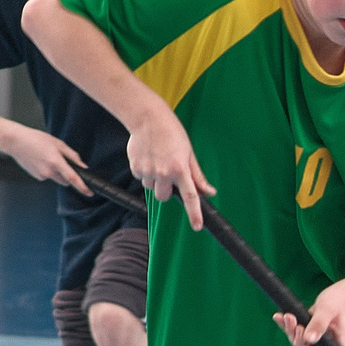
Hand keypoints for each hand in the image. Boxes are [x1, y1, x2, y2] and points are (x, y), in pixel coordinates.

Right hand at [2, 125, 90, 192]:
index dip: (82, 187)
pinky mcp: (36, 177)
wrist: (15, 142)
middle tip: (62, 163)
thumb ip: (72, 155)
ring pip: (56, 179)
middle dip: (68, 176)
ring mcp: (42, 176)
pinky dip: (48, 171)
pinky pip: (47, 176)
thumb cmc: (36, 139)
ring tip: (48, 158)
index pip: (73, 178)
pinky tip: (41, 160)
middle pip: (66, 181)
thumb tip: (83, 166)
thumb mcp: (58, 143)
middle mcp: (49, 171)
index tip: (89, 193)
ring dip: (57, 173)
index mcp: (56, 162)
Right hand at [127, 104, 212, 228]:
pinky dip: (145, 172)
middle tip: (168, 174)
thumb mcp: (189, 153)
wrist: (148, 119)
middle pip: (164, 197)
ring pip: (151, 188)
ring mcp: (148, 171)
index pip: (190, 197)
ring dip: (155, 180)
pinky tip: (148, 157)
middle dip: (167, 190)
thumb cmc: (172, 133)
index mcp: (180, 169)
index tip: (197, 226)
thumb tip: (209, 192)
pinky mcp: (135, 167)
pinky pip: (141, 178)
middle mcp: (163, 173)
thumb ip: (197, 176)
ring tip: (157, 160)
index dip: (194, 214)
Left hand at [278, 275, 344, 345]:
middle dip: (299, 342)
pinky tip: (278, 316)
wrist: (338, 295)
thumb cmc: (338, 302)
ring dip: (290, 331)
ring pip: (299, 344)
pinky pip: (293, 333)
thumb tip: (309, 340)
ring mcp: (316, 342)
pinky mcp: (306, 333)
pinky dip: (285, 325)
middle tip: (298, 326)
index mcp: (337, 345)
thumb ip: (319, 324)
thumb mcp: (328, 310)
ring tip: (288, 316)